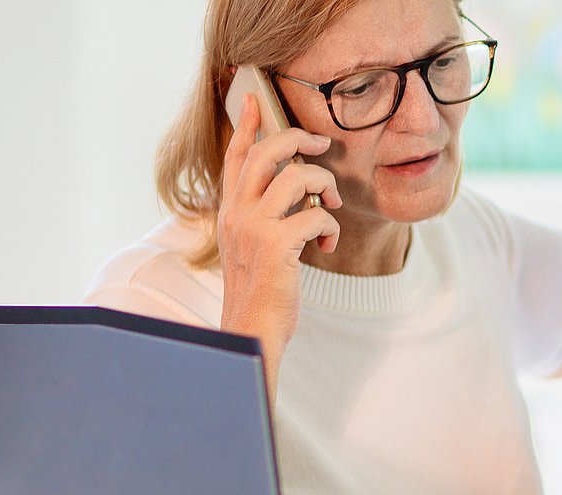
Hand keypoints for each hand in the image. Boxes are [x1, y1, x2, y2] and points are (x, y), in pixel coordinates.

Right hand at [216, 93, 342, 390]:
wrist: (251, 328)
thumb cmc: (260, 288)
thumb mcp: (252, 244)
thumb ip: (265, 213)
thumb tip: (296, 183)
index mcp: (229, 210)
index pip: (236, 157)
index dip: (248, 124)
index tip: (256, 98)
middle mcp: (236, 213)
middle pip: (267, 152)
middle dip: (298, 140)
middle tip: (321, 147)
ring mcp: (254, 228)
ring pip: (297, 177)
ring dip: (326, 188)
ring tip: (332, 208)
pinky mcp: (276, 246)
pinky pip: (318, 216)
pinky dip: (332, 229)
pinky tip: (327, 248)